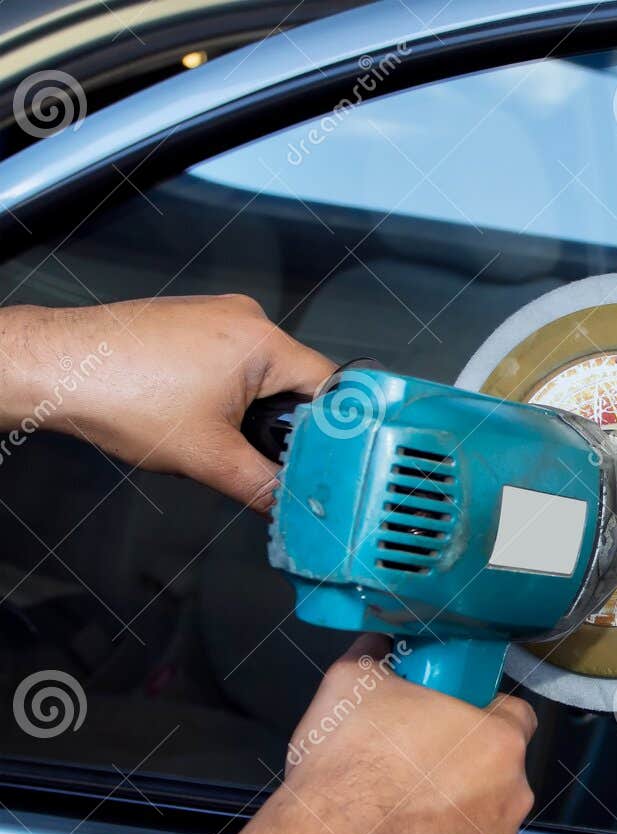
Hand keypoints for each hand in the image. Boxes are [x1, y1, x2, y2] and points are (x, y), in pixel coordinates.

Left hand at [0, 295, 334, 511]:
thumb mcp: (207, 457)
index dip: (337, 430)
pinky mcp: (188, 322)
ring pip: (262, 374)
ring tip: (226, 440)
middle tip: (274, 462)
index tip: (336, 461)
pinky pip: (230, 361)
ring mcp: (214, 315)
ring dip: (254, 411)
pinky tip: (200, 418)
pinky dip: (227, 393)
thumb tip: (292, 509)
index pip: (332, 387)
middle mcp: (246, 318)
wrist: (53, 367)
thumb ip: (262, 486)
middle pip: (297, 381)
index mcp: (263, 341)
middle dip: (288, 425)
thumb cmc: (122, 395)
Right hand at [273, 634, 535, 833]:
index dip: (480, 715)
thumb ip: (374, 658)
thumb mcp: (350, 685)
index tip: (448, 722)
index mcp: (498, 741)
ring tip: (398, 826)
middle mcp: (512, 799)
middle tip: (411, 776)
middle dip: (463, 775)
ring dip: (453, 827)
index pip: (513, 716)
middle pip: (498, 777)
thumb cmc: (347, 771)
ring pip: (483, 831)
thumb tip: (376, 645)